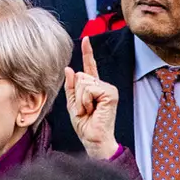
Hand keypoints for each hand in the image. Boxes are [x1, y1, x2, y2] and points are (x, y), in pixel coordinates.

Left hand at [63, 37, 120, 160]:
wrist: (93, 139)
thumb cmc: (85, 125)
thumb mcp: (72, 104)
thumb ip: (71, 87)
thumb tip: (69, 69)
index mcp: (93, 87)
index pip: (89, 66)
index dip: (88, 53)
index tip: (86, 40)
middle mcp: (102, 85)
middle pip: (80, 76)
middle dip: (76, 95)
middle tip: (83, 109)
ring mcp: (108, 88)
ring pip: (83, 82)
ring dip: (80, 100)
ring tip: (87, 111)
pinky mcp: (110, 93)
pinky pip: (89, 89)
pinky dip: (85, 101)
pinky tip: (92, 109)